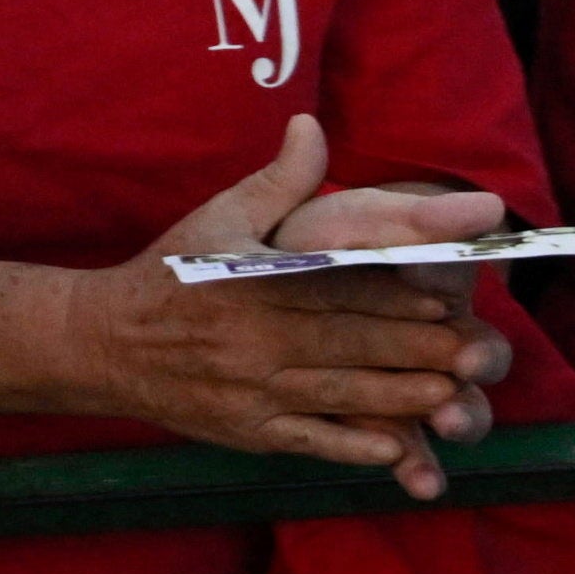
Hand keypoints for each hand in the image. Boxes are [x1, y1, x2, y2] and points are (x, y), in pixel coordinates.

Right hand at [48, 114, 514, 498]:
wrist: (100, 342)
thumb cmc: (170, 273)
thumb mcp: (218, 217)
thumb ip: (279, 181)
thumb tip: (312, 126)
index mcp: (251, 283)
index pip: (335, 290)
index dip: (394, 297)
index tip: (444, 300)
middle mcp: (253, 339)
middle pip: (350, 345)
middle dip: (416, 351)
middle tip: (474, 353)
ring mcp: (251, 391)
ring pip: (340, 395)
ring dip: (401, 399)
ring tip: (455, 397)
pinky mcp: (247, 431)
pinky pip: (310, 441)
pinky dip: (354, 447)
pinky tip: (397, 448)